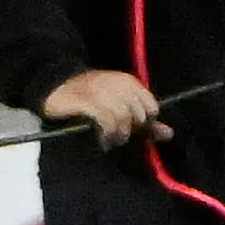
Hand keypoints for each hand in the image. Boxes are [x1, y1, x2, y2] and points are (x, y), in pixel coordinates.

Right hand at [38, 67, 164, 149]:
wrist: (55, 88)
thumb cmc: (90, 102)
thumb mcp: (120, 110)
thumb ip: (144, 123)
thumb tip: (169, 134)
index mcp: (128, 83)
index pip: (151, 107)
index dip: (144, 123)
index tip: (132, 131)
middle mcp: (117, 84)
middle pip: (137, 114)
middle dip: (130, 130)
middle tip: (118, 139)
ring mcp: (100, 90)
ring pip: (123, 116)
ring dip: (118, 134)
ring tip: (110, 141)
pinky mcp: (84, 101)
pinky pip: (105, 118)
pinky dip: (108, 132)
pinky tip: (103, 140)